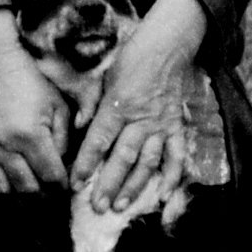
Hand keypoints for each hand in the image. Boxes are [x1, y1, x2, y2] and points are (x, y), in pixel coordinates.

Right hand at [0, 10, 68, 192]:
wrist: (0, 66)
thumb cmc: (35, 84)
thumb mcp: (60, 106)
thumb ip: (64, 140)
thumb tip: (63, 166)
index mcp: (31, 135)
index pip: (50, 174)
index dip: (61, 184)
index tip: (67, 186)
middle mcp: (7, 145)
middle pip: (28, 187)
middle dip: (44, 192)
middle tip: (53, 189)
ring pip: (7, 188)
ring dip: (23, 191)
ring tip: (35, 186)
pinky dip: (5, 183)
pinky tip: (17, 177)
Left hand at [70, 0, 206, 213]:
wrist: (168, 45)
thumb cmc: (131, 58)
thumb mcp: (104, 75)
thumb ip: (92, 103)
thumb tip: (80, 125)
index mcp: (118, 104)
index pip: (99, 139)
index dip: (86, 163)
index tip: (75, 183)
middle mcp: (140, 118)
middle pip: (122, 156)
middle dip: (108, 184)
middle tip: (97, 206)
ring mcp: (161, 125)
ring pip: (147, 161)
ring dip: (134, 186)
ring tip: (121, 206)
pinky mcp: (177, 126)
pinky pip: (176, 155)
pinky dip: (172, 176)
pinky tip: (163, 195)